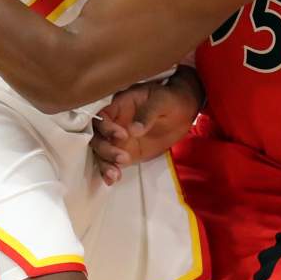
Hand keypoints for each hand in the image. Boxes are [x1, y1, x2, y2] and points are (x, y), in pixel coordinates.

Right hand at [91, 69, 200, 184]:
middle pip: (97, 137)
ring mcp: (119, 139)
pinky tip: (112, 180)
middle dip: (105, 149)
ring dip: (105, 164)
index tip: (123, 135)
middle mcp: (115, 123)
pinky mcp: (127, 152)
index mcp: (120, 105)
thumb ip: (147, 114)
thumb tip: (133, 130)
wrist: (183, 112)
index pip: (102, 117)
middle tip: (122, 157)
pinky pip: (112, 162)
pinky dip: (110, 171)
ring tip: (115, 174)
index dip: (106, 127)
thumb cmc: (170, 100)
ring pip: (101, 152)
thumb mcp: (161, 101)